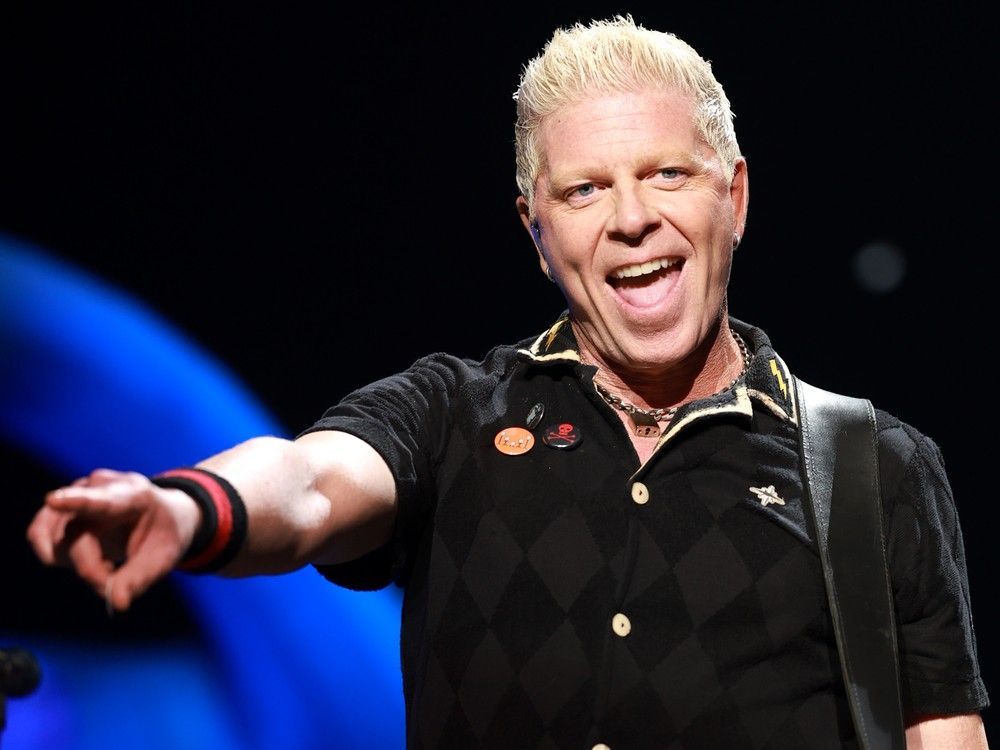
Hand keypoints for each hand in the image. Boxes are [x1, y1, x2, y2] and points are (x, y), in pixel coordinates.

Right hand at [26, 469, 201, 611]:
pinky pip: (39, 536)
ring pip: (53, 538)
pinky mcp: (60, 507)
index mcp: (134, 495)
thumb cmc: (163, 536)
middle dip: (90, 570)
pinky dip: (58, 556)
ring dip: (74, 565)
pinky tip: (89, 557)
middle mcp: (100, 487)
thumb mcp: (164, 558)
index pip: (103, 499)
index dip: (77, 501)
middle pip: (74, 534)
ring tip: (107, 567)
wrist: (160, 518)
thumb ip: (140, 579)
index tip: (53, 501)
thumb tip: (116, 603)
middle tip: (112, 589)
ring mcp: (76, 493)